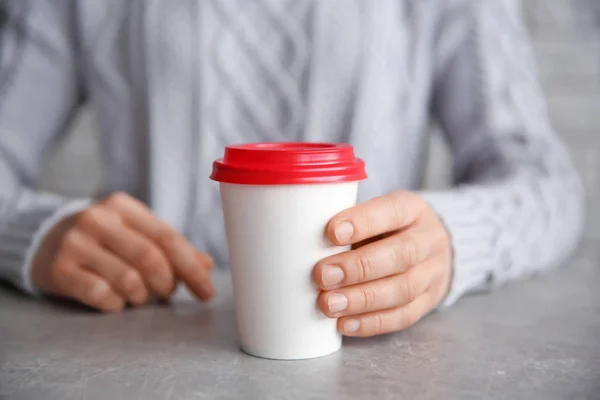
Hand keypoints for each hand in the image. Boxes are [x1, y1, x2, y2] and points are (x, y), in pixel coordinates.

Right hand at [31, 193, 214, 311]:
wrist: (45, 241)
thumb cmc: (104, 239)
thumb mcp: (136, 233)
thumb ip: (171, 248)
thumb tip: (206, 265)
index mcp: (123, 206)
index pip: (167, 237)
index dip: (191, 267)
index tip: (207, 291)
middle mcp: (97, 219)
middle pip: (150, 257)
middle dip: (168, 283)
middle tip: (167, 292)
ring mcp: (75, 243)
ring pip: (128, 279)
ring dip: (143, 295)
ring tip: (139, 294)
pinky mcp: (60, 269)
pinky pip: (101, 295)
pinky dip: (117, 303)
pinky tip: (116, 299)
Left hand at [313, 191, 451, 336]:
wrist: (433, 249)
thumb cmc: (388, 228)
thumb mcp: (376, 213)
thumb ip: (349, 225)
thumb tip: (302, 245)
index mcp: (412, 209)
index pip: (392, 211)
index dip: (363, 222)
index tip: (331, 233)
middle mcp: (428, 240)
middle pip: (401, 254)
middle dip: (358, 267)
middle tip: (323, 275)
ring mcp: (432, 273)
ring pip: (403, 289)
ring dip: (362, 300)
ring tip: (329, 304)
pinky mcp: (428, 302)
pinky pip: (403, 316)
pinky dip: (371, 322)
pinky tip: (345, 324)